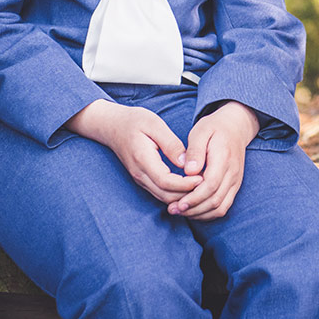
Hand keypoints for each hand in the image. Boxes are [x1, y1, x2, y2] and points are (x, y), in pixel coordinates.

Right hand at [66, 99, 200, 204]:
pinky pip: (160, 193)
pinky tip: (190, 186)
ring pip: (164, 198)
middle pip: (166, 195)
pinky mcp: (142, 180)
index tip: (203, 177)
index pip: (166, 182)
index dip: (186, 184)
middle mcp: (140, 174)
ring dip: (183, 197)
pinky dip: (176, 194)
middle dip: (188, 194)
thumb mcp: (154, 124)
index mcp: (143, 160)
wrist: (112, 126)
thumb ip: (170, 144)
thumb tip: (186, 162)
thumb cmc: (134, 121)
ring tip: (201, 187)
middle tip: (207, 185)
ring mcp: (140, 179)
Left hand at [169, 102, 259, 219]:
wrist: (236, 127)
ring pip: (220, 207)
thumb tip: (189, 171)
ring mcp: (235, 181)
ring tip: (180, 212)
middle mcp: (232, 173)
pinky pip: (223, 207)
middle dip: (193, 209)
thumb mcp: (201, 131)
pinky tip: (192, 211)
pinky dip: (208, 213)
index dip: (194, 197)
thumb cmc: (214, 128)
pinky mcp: (234, 186)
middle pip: (215, 200)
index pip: (211, 185)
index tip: (177, 202)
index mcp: (224, 158)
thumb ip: (195, 151)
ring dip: (199, 214)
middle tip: (173, 209)